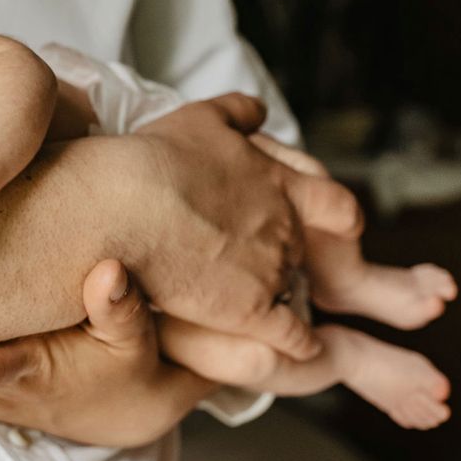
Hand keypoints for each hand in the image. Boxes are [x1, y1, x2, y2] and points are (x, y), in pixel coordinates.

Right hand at [128, 94, 362, 359]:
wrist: (124, 206)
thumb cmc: (154, 159)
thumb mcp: (200, 118)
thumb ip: (237, 113)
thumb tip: (259, 112)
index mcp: (280, 183)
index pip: (335, 205)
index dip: (336, 219)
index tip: (336, 229)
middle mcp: (285, 226)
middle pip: (301, 250)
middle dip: (279, 256)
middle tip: (241, 258)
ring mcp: (271, 270)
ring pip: (291, 291)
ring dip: (272, 295)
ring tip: (234, 296)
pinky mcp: (251, 310)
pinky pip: (291, 337)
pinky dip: (295, 344)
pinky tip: (287, 348)